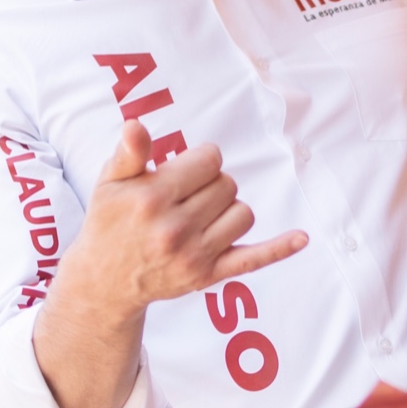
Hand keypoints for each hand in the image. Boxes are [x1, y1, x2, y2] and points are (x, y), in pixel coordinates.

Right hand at [57, 120, 307, 321]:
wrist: (104, 282)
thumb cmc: (109, 223)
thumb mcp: (109, 183)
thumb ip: (129, 153)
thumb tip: (136, 124)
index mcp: (152, 198)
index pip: (209, 159)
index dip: (199, 162)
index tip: (182, 173)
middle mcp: (174, 228)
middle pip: (227, 184)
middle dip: (210, 185)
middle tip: (184, 198)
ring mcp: (194, 255)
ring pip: (243, 213)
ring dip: (227, 210)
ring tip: (199, 217)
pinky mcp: (208, 276)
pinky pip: (253, 259)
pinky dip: (279, 249)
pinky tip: (302, 238)